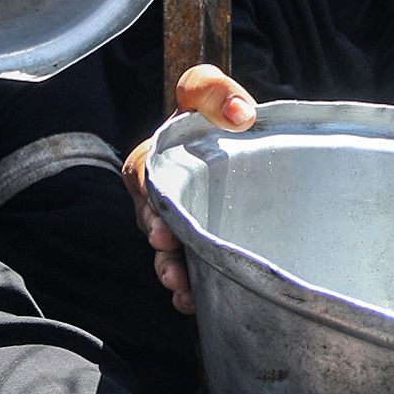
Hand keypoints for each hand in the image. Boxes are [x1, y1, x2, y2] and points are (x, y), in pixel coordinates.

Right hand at [130, 64, 257, 314]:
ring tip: (182, 287)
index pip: (141, 176)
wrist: (252, 138)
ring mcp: (179, 220)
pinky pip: (186, 269)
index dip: (147, 201)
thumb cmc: (222, 111)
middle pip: (150, 222)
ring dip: (170, 271)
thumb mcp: (213, 92)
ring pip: (166, 251)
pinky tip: (196, 302)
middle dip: (160, 246)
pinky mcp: (198, 242)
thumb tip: (240, 113)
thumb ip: (215, 92)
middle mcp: (162, 193)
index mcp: (157, 157)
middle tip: (172, 263)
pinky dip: (189, 289)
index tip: (161, 225)